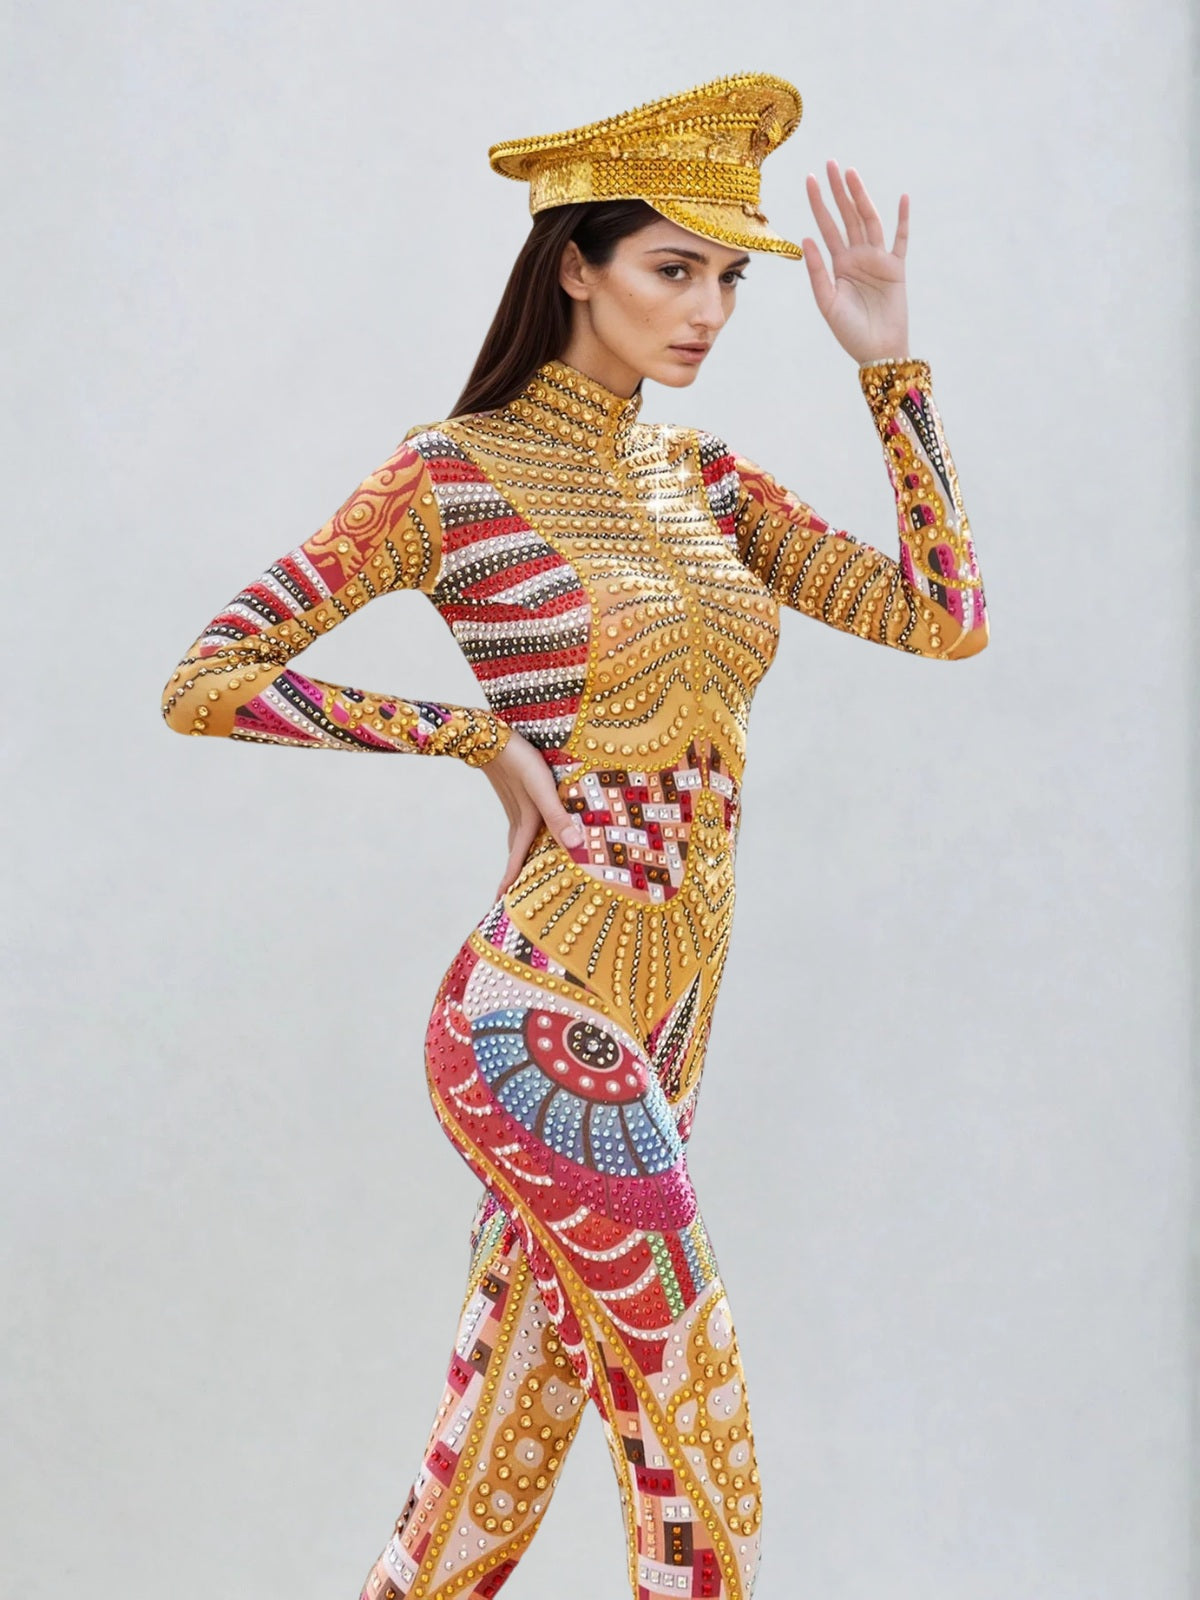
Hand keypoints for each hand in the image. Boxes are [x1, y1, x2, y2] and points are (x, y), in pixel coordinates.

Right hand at [479, 730, 585, 898]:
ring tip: (520, 872)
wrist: (488, 736)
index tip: (500, 906)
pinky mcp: (514, 795)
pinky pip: (519, 826)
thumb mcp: (542, 788)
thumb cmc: (520, 760)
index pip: (518, 862)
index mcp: (526, 823)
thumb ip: (558, 816)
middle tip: (507, 898)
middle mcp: (518, 820)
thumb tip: (576, 845)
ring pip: (517, 841)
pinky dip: (522, 840)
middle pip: (516, 855)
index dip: (512, 884)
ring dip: (518, 858)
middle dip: (514, 877)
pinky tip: (529, 833)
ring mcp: (514, 807)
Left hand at [800, 160, 909, 363]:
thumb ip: (817, 271)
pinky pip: (900, 240)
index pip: (826, 226)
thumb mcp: (827, 302)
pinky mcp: (897, 269)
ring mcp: (878, 260)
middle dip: (839, 191)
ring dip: (862, 198)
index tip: (810, 180)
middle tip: (831, 164)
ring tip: (852, 174)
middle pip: (848, 216)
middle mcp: (858, 257)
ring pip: (870, 221)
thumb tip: (806, 238)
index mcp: (839, 264)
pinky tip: (902, 199)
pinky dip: (903, 220)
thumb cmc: (849, 331)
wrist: (876, 350)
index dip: (819, 203)